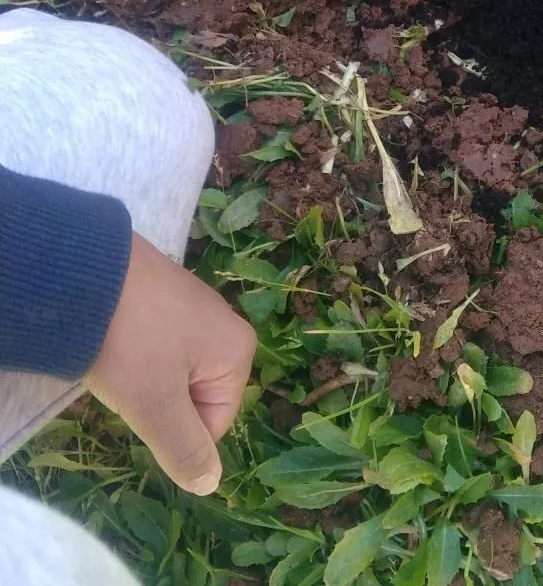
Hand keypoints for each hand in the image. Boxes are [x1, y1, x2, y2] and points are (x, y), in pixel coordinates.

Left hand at [85, 234, 255, 494]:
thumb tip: (212, 485)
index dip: (173, 428)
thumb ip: (186, 450)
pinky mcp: (167, 294)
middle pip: (194, 395)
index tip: (143, 405)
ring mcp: (198, 306)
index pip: (214, 423)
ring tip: (119, 360)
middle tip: (130, 382)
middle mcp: (228, 326)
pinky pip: (159, 342)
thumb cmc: (132, 343)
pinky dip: (135, 350)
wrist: (90, 272)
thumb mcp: (156, 406)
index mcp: (238, 351)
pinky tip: (116, 340)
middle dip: (158, 401)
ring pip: (173, 370)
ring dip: (144, 377)